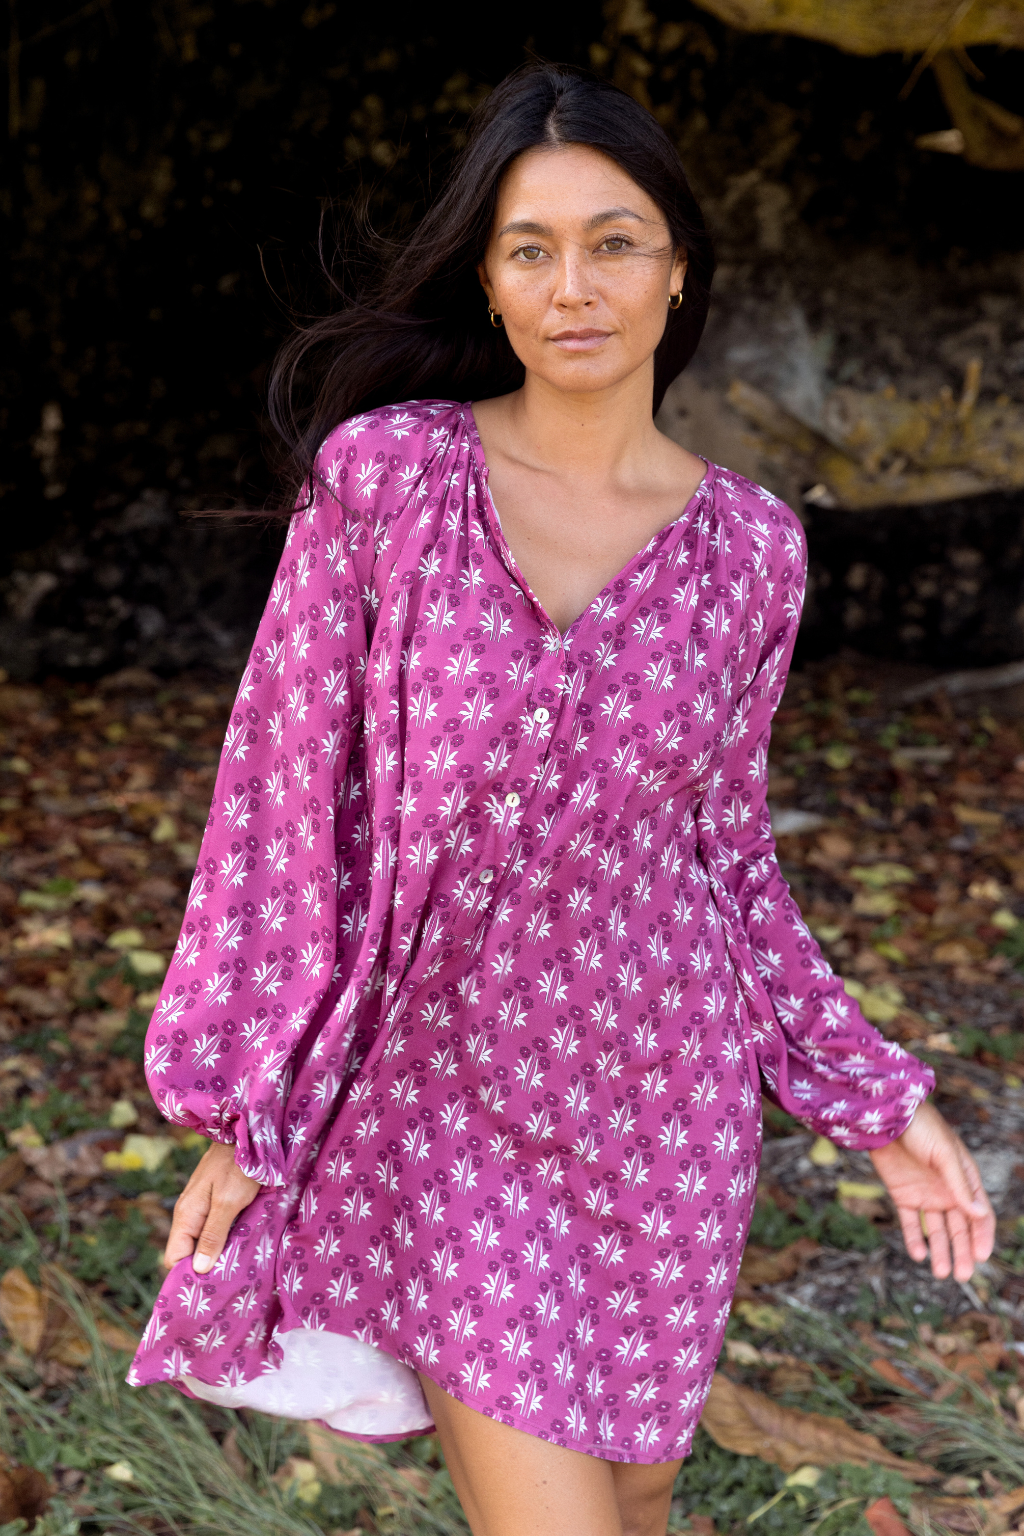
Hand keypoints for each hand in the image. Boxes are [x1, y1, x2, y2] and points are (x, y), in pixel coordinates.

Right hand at [164, 1140, 260, 1274]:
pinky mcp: (215, 1200)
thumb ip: (213, 1234)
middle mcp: (188, 1213)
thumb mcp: (229, 1202)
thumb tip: (198, 1270)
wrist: (247, 1131)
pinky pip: (213, 1227)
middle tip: (227, 1282)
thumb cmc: (240, 1165)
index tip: (209, 1289)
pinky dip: (224, 1238)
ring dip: (216, 1253)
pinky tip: (240, 1245)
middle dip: (204, 1268)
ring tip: (236, 1268)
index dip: (187, 1275)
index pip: (174, 1258)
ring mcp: (201, 1206)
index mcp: (186, 1215)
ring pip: (201, 1241)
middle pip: (188, 1252)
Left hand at [869, 1099, 994, 1281]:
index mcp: (965, 1179)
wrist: (885, 1116)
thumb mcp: (943, 1155)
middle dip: (962, 1252)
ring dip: (940, 1251)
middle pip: (960, 1228)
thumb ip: (958, 1185)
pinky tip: (919, 1255)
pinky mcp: (903, 1195)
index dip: (982, 1236)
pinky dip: (915, 1239)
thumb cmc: (922, 1128)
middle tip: (961, 1276)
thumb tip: (978, 1214)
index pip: (979, 1214)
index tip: (980, 1257)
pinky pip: (912, 1222)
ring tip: (941, 1273)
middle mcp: (948, 1191)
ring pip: (938, 1230)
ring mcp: (926, 1194)